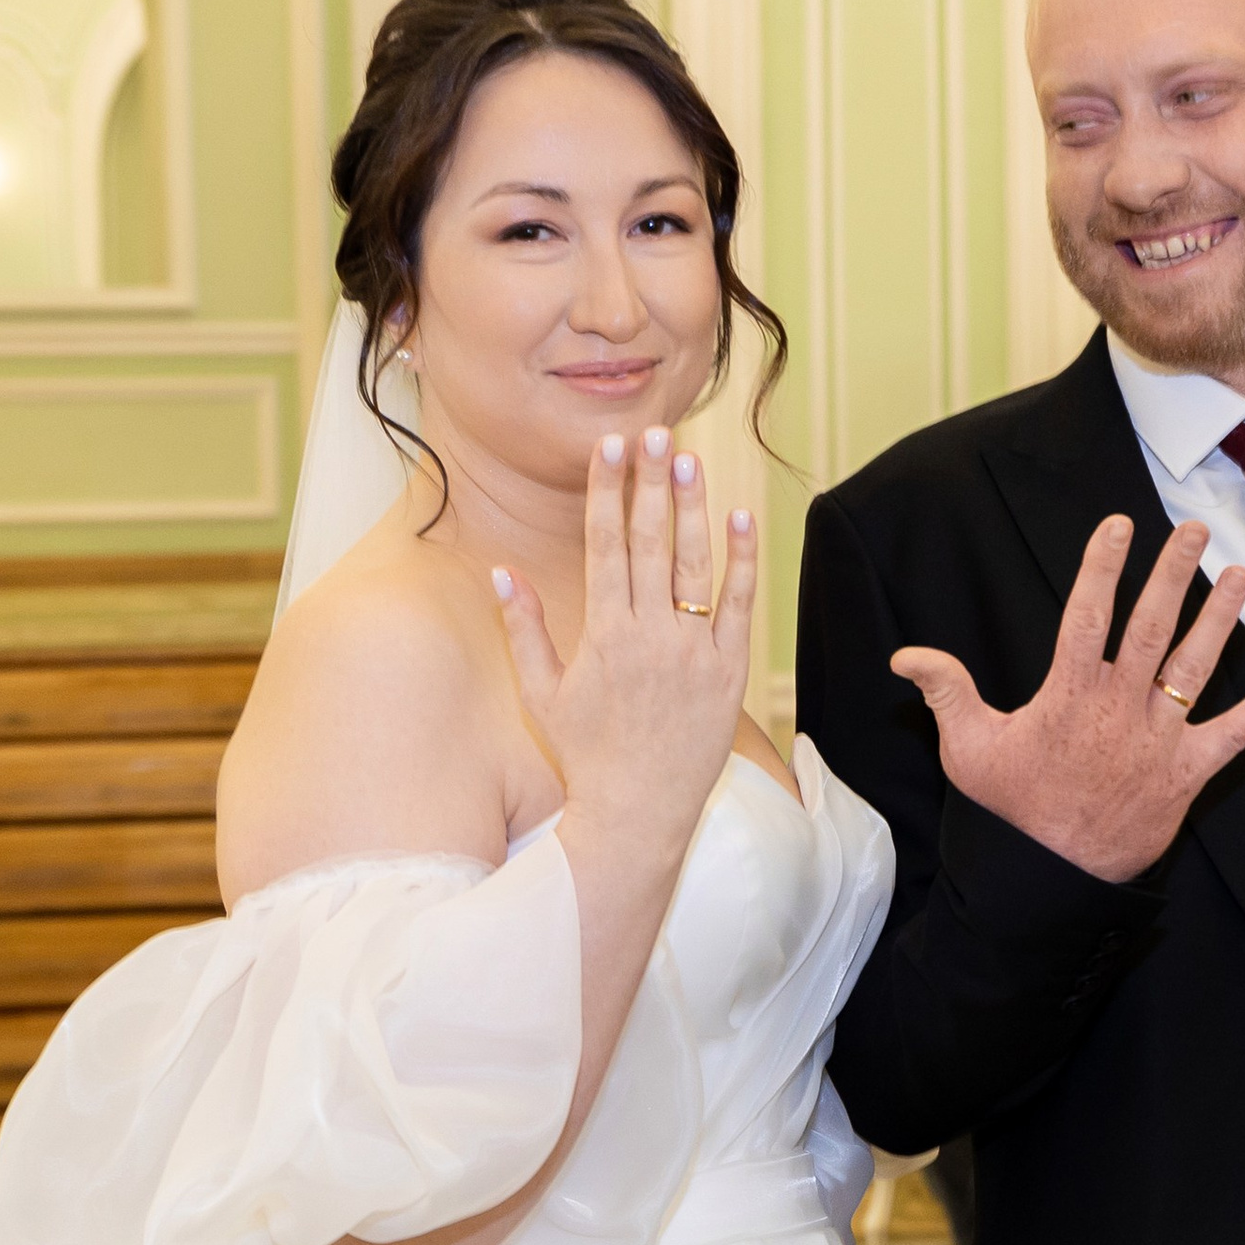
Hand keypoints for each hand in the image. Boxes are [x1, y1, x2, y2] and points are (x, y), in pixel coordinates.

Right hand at [495, 429, 756, 859]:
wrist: (639, 813)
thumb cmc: (587, 756)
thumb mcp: (543, 694)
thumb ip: (525, 630)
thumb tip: (502, 572)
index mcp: (602, 635)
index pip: (604, 546)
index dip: (607, 492)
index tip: (610, 448)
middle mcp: (649, 636)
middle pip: (650, 543)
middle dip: (651, 483)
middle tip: (654, 432)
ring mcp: (693, 652)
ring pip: (694, 565)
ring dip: (693, 508)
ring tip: (691, 458)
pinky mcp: (729, 672)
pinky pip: (739, 606)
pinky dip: (742, 562)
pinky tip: (741, 518)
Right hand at [891, 515, 1244, 880]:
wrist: (1051, 878)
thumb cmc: (1011, 811)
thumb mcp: (967, 748)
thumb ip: (946, 692)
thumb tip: (907, 656)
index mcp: (1069, 695)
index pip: (1088, 615)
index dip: (1103, 566)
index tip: (1119, 526)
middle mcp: (1119, 707)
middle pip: (1152, 626)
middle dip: (1173, 573)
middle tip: (1193, 529)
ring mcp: (1158, 739)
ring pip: (1195, 666)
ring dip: (1220, 618)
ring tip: (1239, 574)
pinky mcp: (1187, 773)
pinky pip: (1234, 736)